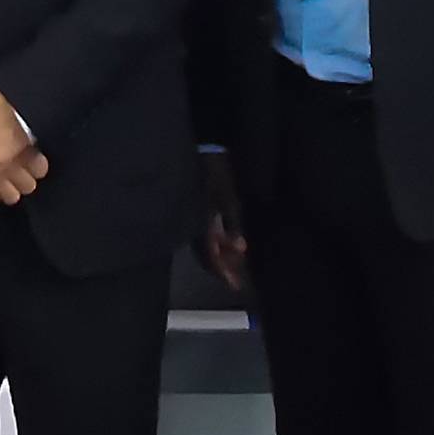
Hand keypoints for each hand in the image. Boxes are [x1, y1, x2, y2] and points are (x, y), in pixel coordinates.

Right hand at [199, 154, 248, 292]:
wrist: (201, 149)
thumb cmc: (216, 172)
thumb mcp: (229, 198)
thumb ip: (233, 224)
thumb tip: (240, 249)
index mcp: (201, 223)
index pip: (210, 256)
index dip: (222, 272)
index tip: (234, 285)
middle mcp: (194, 224)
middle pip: (206, 256)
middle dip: (222, 269)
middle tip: (236, 281)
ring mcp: (193, 218)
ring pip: (205, 247)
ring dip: (220, 257)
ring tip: (236, 264)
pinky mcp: (195, 211)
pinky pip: (205, 235)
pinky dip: (217, 244)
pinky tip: (229, 245)